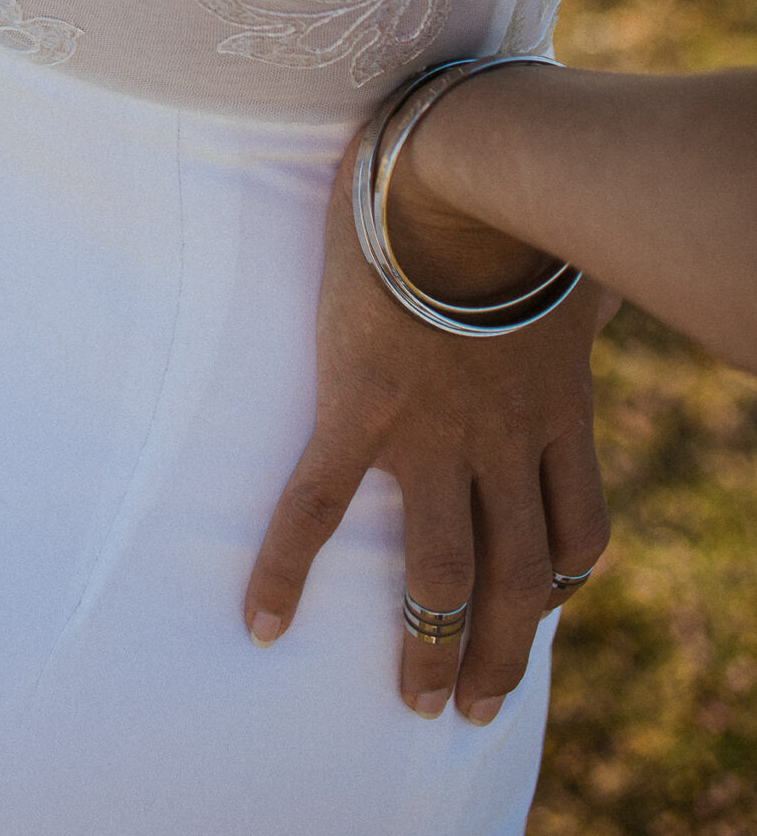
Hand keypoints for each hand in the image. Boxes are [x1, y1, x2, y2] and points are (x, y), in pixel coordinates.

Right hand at [243, 126, 615, 722]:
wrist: (457, 172)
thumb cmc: (520, 201)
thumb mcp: (576, 270)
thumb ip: (589, 297)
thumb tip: (615, 284)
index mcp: (558, 410)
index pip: (577, 533)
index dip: (562, 587)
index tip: (541, 612)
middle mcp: (504, 442)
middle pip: (520, 580)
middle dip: (503, 654)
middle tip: (477, 707)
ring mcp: (433, 435)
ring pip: (441, 573)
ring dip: (431, 646)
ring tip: (416, 697)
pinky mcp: (360, 412)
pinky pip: (317, 508)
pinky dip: (287, 570)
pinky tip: (266, 624)